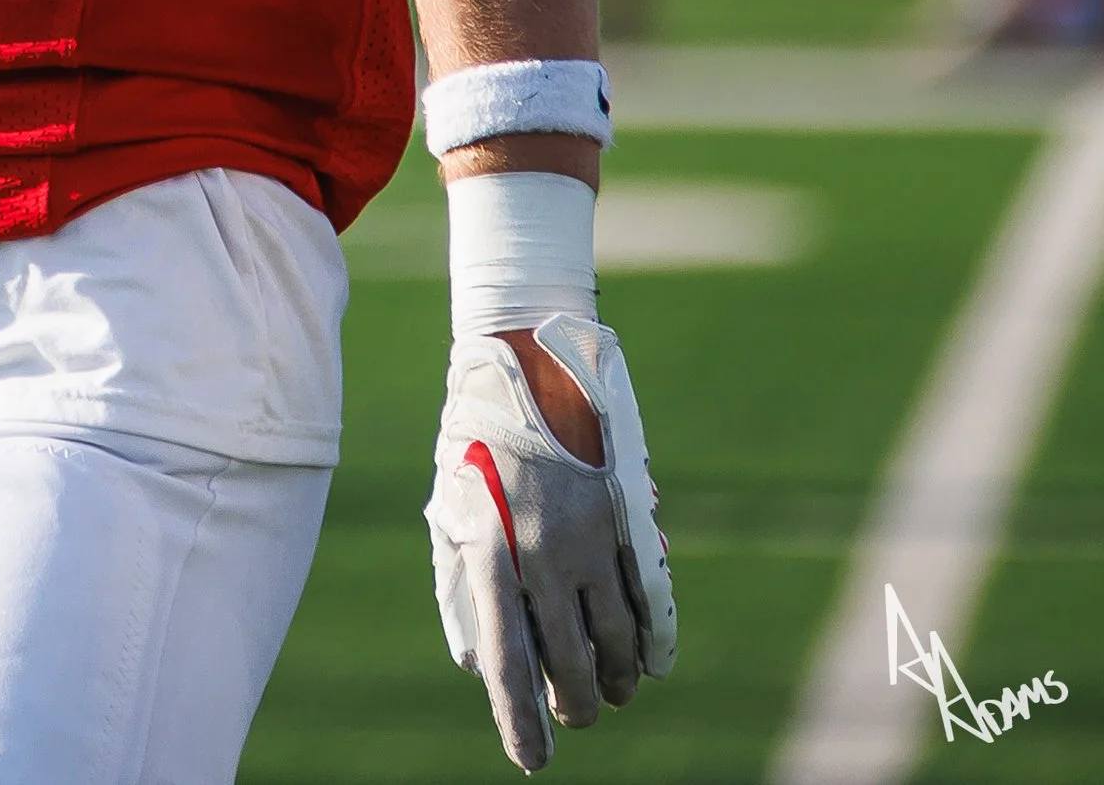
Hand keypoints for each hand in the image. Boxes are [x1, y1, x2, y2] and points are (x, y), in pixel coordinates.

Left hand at [425, 311, 674, 771]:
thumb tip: (481, 660)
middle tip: (574, 711)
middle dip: (575, 703)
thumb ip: (464, 585)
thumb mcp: (452, 509)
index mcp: (490, 551)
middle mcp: (543, 552)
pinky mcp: (624, 517)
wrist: (524, 359)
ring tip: (607, 687)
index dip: (522, 720)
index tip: (534, 761)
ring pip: (616, 640)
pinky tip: (647, 659)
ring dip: (614, 677)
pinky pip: (646, 598)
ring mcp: (589, 535)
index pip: (509, 661)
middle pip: (571, 664)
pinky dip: (650, 639)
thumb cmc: (476, 440)